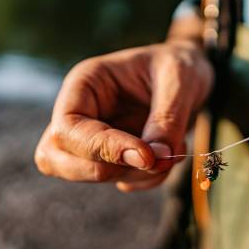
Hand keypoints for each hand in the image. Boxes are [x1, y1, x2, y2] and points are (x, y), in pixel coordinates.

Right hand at [35, 41, 212, 190]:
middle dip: (103, 170)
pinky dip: (148, 179)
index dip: (101, 148)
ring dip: (135, 175)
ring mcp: (95, 138)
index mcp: (85, 84)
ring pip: (89, 176)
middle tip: (150, 159)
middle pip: (54, 159)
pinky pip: (121, 182)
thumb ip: (167, 119)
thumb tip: (156, 158)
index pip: (68, 128)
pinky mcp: (116, 158)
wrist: (194, 72)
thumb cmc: (181, 66)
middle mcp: (82, 113)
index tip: (146, 155)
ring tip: (173, 149)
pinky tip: (170, 155)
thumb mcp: (180, 80)